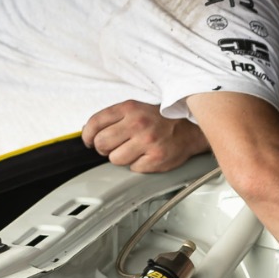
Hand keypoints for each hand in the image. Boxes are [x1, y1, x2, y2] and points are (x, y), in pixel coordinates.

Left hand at [82, 100, 209, 173]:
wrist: (191, 129)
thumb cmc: (162, 120)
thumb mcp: (136, 109)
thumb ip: (113, 117)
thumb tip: (88, 130)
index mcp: (130, 108)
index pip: (95, 123)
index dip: (87, 135)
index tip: (89, 140)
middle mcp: (138, 124)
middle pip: (101, 143)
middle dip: (103, 148)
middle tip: (112, 147)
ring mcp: (148, 142)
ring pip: (115, 159)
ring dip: (121, 158)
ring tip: (132, 151)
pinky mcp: (156, 159)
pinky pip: (133, 168)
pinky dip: (137, 165)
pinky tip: (145, 156)